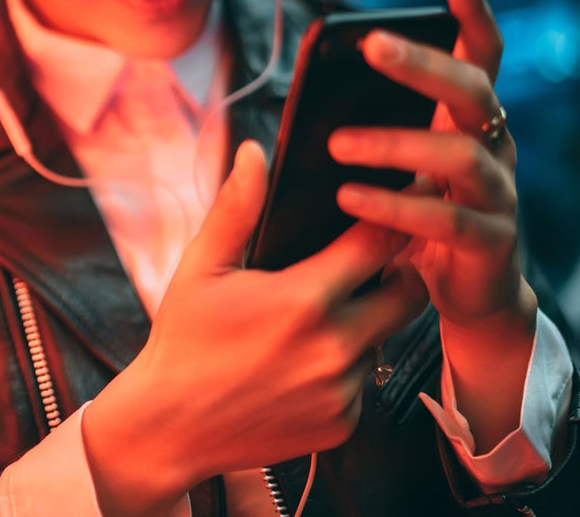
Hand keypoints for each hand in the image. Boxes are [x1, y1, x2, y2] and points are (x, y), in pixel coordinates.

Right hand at [83, 141, 426, 516]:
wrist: (169, 427)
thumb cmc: (182, 339)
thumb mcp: (201, 267)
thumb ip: (236, 208)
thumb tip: (254, 152)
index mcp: (304, 299)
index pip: (379, 243)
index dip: (395, 215)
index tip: (402, 198)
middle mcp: (335, 347)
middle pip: (409, 293)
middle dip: (400, 270)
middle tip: (375, 258)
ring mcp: (343, 391)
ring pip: (384, 340)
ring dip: (368, 321)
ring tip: (327, 312)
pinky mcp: (344, 424)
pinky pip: (365, 383)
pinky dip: (346, 366)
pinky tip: (305, 360)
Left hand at [327, 0, 537, 448]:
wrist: (459, 299)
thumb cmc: (414, 218)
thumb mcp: (394, 167)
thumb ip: (368, 129)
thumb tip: (310, 92)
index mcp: (468, 121)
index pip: (481, 56)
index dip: (475, 14)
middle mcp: (494, 148)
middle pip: (473, 91)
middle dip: (423, 64)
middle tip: (371, 45)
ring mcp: (498, 195)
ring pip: (461, 153)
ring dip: (396, 142)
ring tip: (336, 144)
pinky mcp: (489, 244)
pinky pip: (447, 219)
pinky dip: (397, 206)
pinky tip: (351, 198)